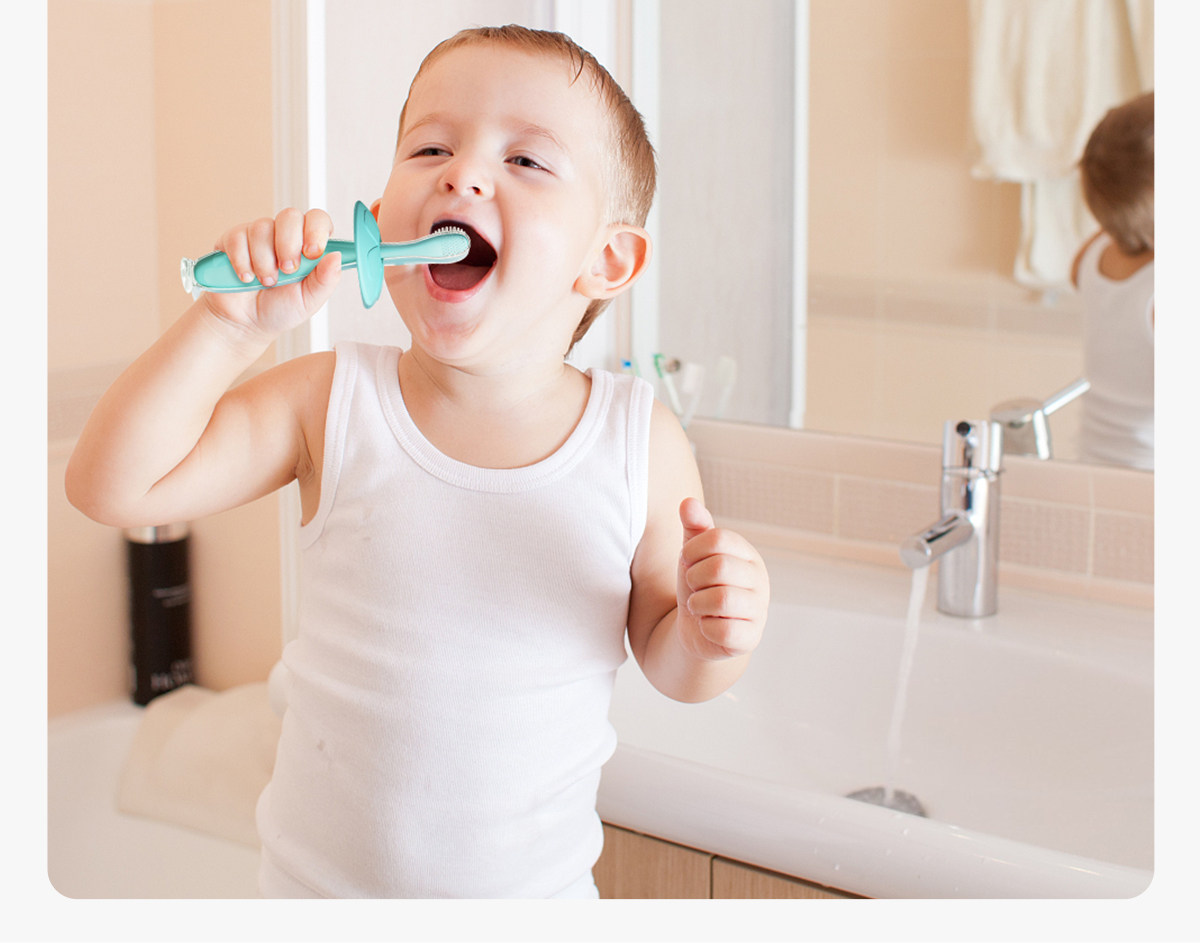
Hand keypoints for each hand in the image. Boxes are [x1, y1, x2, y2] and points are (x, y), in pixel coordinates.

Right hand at [201, 207, 341, 341]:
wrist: (246, 324)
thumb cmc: (281, 309)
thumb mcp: (309, 300)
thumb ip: (326, 280)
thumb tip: (337, 257)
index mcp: (308, 246)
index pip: (317, 219)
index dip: (316, 230)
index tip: (312, 252)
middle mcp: (284, 235)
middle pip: (290, 216)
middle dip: (289, 245)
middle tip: (287, 271)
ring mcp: (258, 235)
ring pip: (262, 228)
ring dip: (265, 261)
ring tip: (266, 281)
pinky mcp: (233, 239)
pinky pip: (238, 237)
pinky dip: (243, 262)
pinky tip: (246, 278)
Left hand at [676, 497, 768, 659]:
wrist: (698, 630)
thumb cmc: (699, 586)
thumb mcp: (693, 554)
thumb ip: (694, 527)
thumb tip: (687, 502)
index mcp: (748, 555)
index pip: (717, 538)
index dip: (691, 550)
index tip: (687, 562)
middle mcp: (760, 580)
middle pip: (718, 567)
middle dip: (693, 578)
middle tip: (693, 587)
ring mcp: (758, 610)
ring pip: (720, 599)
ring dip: (697, 604)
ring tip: (699, 606)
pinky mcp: (750, 638)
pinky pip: (722, 629)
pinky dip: (705, 627)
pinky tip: (707, 625)